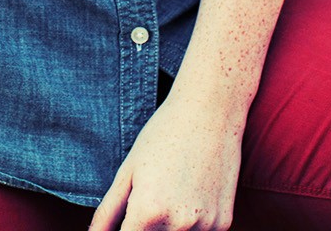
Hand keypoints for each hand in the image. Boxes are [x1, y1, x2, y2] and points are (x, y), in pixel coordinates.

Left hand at [88, 90, 244, 230]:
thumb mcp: (128, 171)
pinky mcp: (223, 223)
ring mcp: (204, 226)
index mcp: (147, 212)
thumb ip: (107, 213)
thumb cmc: (163, 136)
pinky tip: (190, 194)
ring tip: (170, 192)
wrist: (211, 111)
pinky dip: (191, 224)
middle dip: (145, 227)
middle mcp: (178, 226)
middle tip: (150, 195)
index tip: (126, 219)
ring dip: (168, 227)